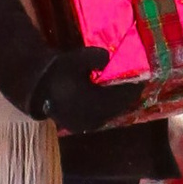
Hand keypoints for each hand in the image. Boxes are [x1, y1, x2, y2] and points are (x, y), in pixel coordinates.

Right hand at [32, 42, 149, 133]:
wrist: (38, 86)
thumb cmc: (58, 71)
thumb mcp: (76, 58)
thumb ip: (94, 57)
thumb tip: (108, 58)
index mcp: (93, 105)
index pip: (123, 96)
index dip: (134, 85)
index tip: (144, 75)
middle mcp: (93, 119)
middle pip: (119, 106)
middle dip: (128, 92)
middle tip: (137, 79)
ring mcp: (87, 126)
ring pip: (112, 111)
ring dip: (119, 99)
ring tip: (125, 85)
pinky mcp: (82, 126)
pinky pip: (103, 115)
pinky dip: (109, 104)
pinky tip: (110, 93)